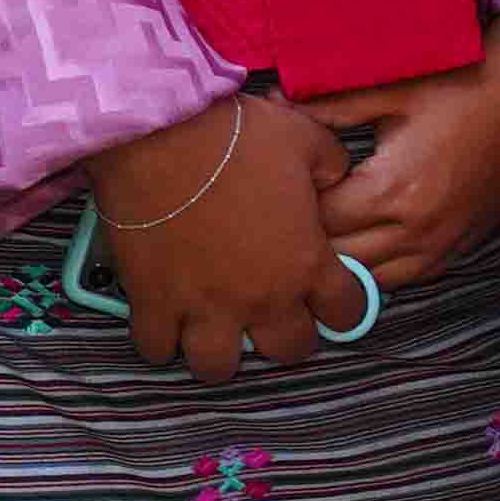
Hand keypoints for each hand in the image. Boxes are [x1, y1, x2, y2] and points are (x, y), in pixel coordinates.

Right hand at [91, 88, 357, 374]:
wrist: (160, 132)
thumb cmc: (237, 134)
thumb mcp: (306, 140)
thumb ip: (331, 168)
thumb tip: (332, 179)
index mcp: (307, 264)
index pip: (346, 314)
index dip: (340, 305)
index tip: (327, 296)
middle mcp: (262, 298)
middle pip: (288, 351)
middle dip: (284, 337)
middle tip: (270, 314)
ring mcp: (205, 308)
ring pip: (218, 368)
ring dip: (220, 353)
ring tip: (214, 328)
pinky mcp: (153, 303)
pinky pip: (156, 349)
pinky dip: (160, 340)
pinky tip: (165, 319)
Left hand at [303, 12, 499, 292]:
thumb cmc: (464, 82)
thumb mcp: (390, 88)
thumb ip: (325, 105)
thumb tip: (270, 107)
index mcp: (394, 191)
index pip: (316, 223)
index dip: (290, 204)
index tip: (279, 181)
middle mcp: (418, 230)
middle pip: (337, 262)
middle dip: (309, 240)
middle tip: (289, 209)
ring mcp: (443, 244)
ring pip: (370, 281)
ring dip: (342, 261)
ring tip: (321, 229)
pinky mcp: (460, 247)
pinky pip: (404, 277)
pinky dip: (376, 266)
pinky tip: (361, 238)